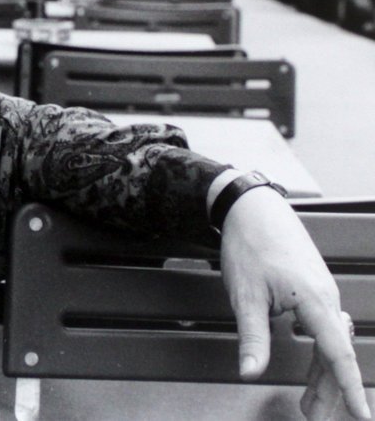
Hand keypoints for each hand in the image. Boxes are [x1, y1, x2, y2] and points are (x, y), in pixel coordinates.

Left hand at [220, 188, 369, 419]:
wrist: (252, 208)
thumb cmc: (249, 246)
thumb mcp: (245, 295)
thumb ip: (252, 336)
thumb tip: (250, 373)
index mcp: (315, 302)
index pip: (339, 355)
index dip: (350, 388)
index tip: (363, 416)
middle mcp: (327, 299)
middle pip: (336, 354)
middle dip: (331, 390)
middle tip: (314, 417)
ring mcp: (323, 293)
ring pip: (331, 343)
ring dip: (323, 375)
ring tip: (310, 405)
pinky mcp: (314, 289)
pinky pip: (325, 329)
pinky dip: (320, 353)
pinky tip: (313, 368)